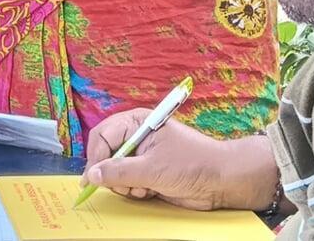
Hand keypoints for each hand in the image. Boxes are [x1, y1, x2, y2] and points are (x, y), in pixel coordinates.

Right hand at [81, 109, 277, 211]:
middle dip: (112, 173)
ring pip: (114, 172)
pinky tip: (150, 191)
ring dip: (125, 185)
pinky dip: (134, 190)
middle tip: (126, 185)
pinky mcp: (148, 173)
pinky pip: (127, 182)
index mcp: (138, 123)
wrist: (222, 181)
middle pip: (105, 154)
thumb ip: (118, 172)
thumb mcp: (152, 169)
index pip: (102, 135)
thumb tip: (91, 175)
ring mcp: (142, 155)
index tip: (92, 178)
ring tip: (144, 187)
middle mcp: (137, 136)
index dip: (95, 157)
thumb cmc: (192, 165)